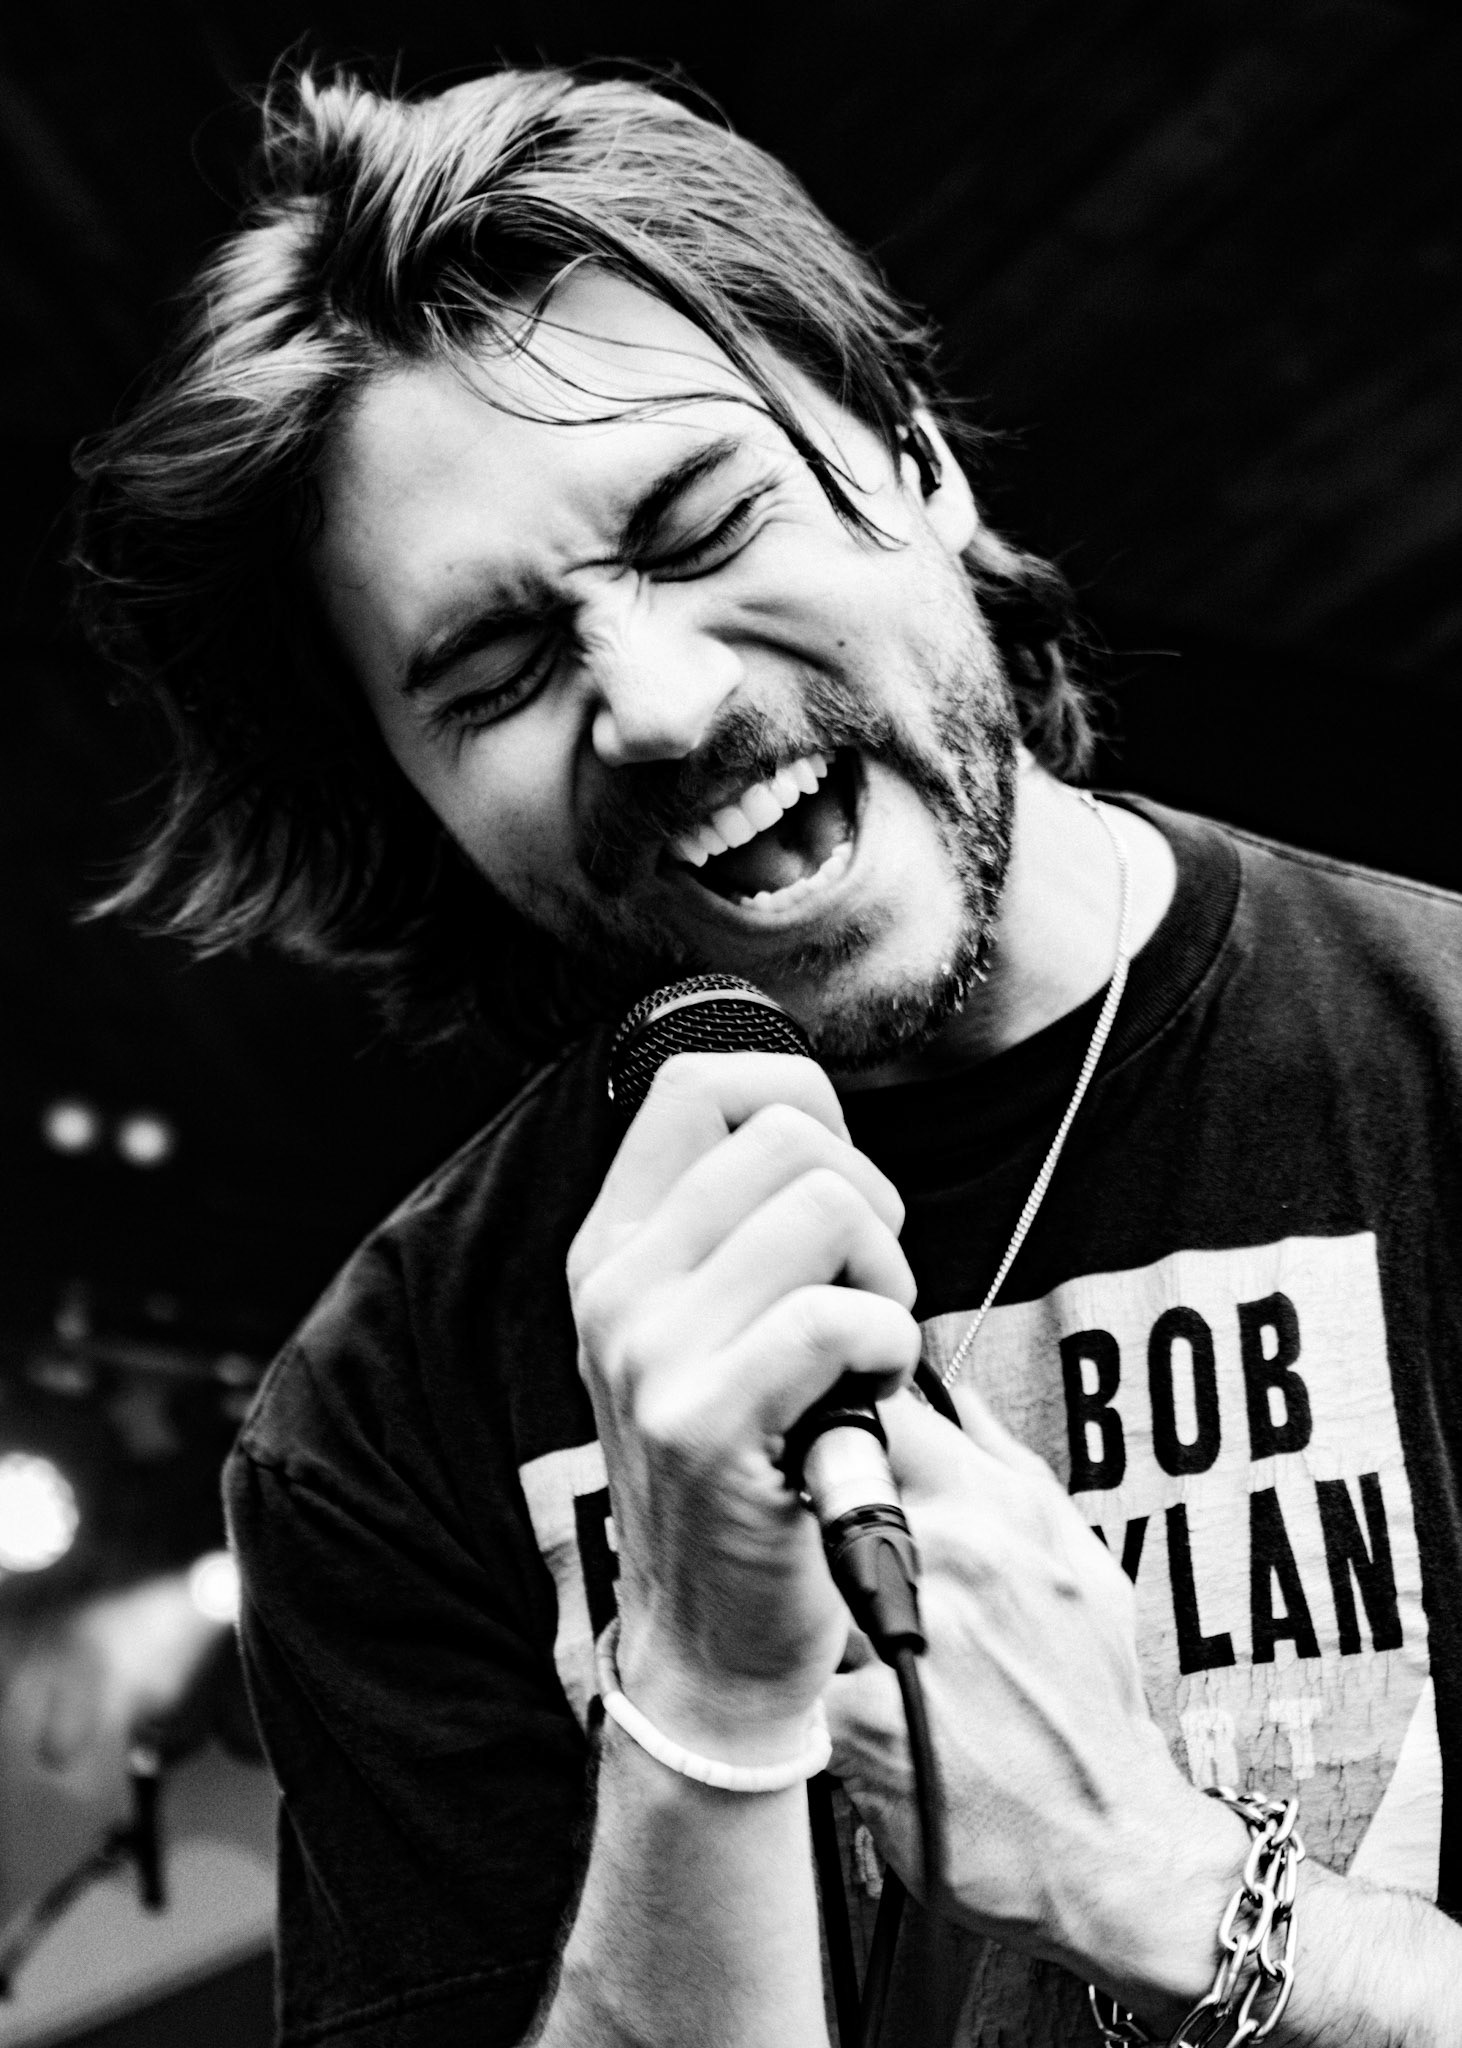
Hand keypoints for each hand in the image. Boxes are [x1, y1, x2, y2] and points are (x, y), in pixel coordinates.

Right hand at [567, 1051, 920, 1760]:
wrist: (712, 1639)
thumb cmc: (749, 1466)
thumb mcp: (707, 1329)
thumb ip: (737, 1228)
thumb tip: (820, 1126)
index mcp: (615, 1247)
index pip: (700, 1082)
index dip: (800, 1101)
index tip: (836, 1187)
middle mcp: (616, 1286)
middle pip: (789, 1136)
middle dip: (870, 1207)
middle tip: (862, 1298)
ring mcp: (647, 1353)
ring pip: (828, 1207)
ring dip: (887, 1281)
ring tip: (862, 1355)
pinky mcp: (701, 1423)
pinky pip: (840, 1316)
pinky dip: (889, 1349)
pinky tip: (864, 1402)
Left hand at [826, 1391, 1246, 2010]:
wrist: (1116, 1854)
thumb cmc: (1092, 1707)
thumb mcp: (1083, 1569)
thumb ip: (1013, 1470)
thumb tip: (959, 1394)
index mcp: (997, 1511)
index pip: (884, 1416)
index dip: (845, 1428)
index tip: (836, 1456)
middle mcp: (949, 1560)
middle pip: (822, 1490)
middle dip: (813, 1522)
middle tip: (834, 1569)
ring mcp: (902, 1640)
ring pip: (797, 1585)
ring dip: (804, 1612)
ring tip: (844, 1656)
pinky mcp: (861, 1724)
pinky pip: (797, 1681)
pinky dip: (812, 1699)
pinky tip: (851, 1721)